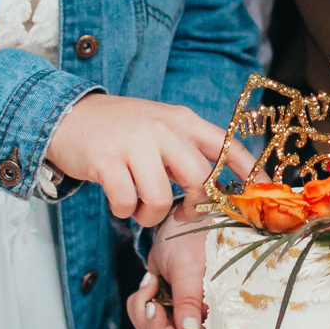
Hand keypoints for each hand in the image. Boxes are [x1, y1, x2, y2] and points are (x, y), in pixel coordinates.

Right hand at [44, 94, 251, 228]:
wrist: (67, 115)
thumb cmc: (120, 129)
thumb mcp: (160, 126)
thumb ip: (188, 149)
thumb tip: (222, 184)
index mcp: (181, 120)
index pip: (225, 146)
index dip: (248, 172)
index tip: (262, 193)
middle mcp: (162, 128)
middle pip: (198, 179)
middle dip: (191, 205)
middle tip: (178, 210)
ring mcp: (133, 143)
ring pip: (162, 198)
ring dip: (150, 214)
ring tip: (139, 205)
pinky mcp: (106, 161)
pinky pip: (128, 203)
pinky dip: (124, 211)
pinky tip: (119, 200)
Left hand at [130, 204, 210, 328]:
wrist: (182, 223)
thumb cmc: (193, 241)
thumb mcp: (188, 269)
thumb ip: (189, 300)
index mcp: (215, 318)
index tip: (158, 310)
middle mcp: (201, 324)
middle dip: (152, 325)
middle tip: (150, 296)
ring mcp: (182, 320)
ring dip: (143, 310)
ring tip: (152, 281)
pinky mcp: (167, 312)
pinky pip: (144, 321)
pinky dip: (139, 302)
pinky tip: (151, 281)